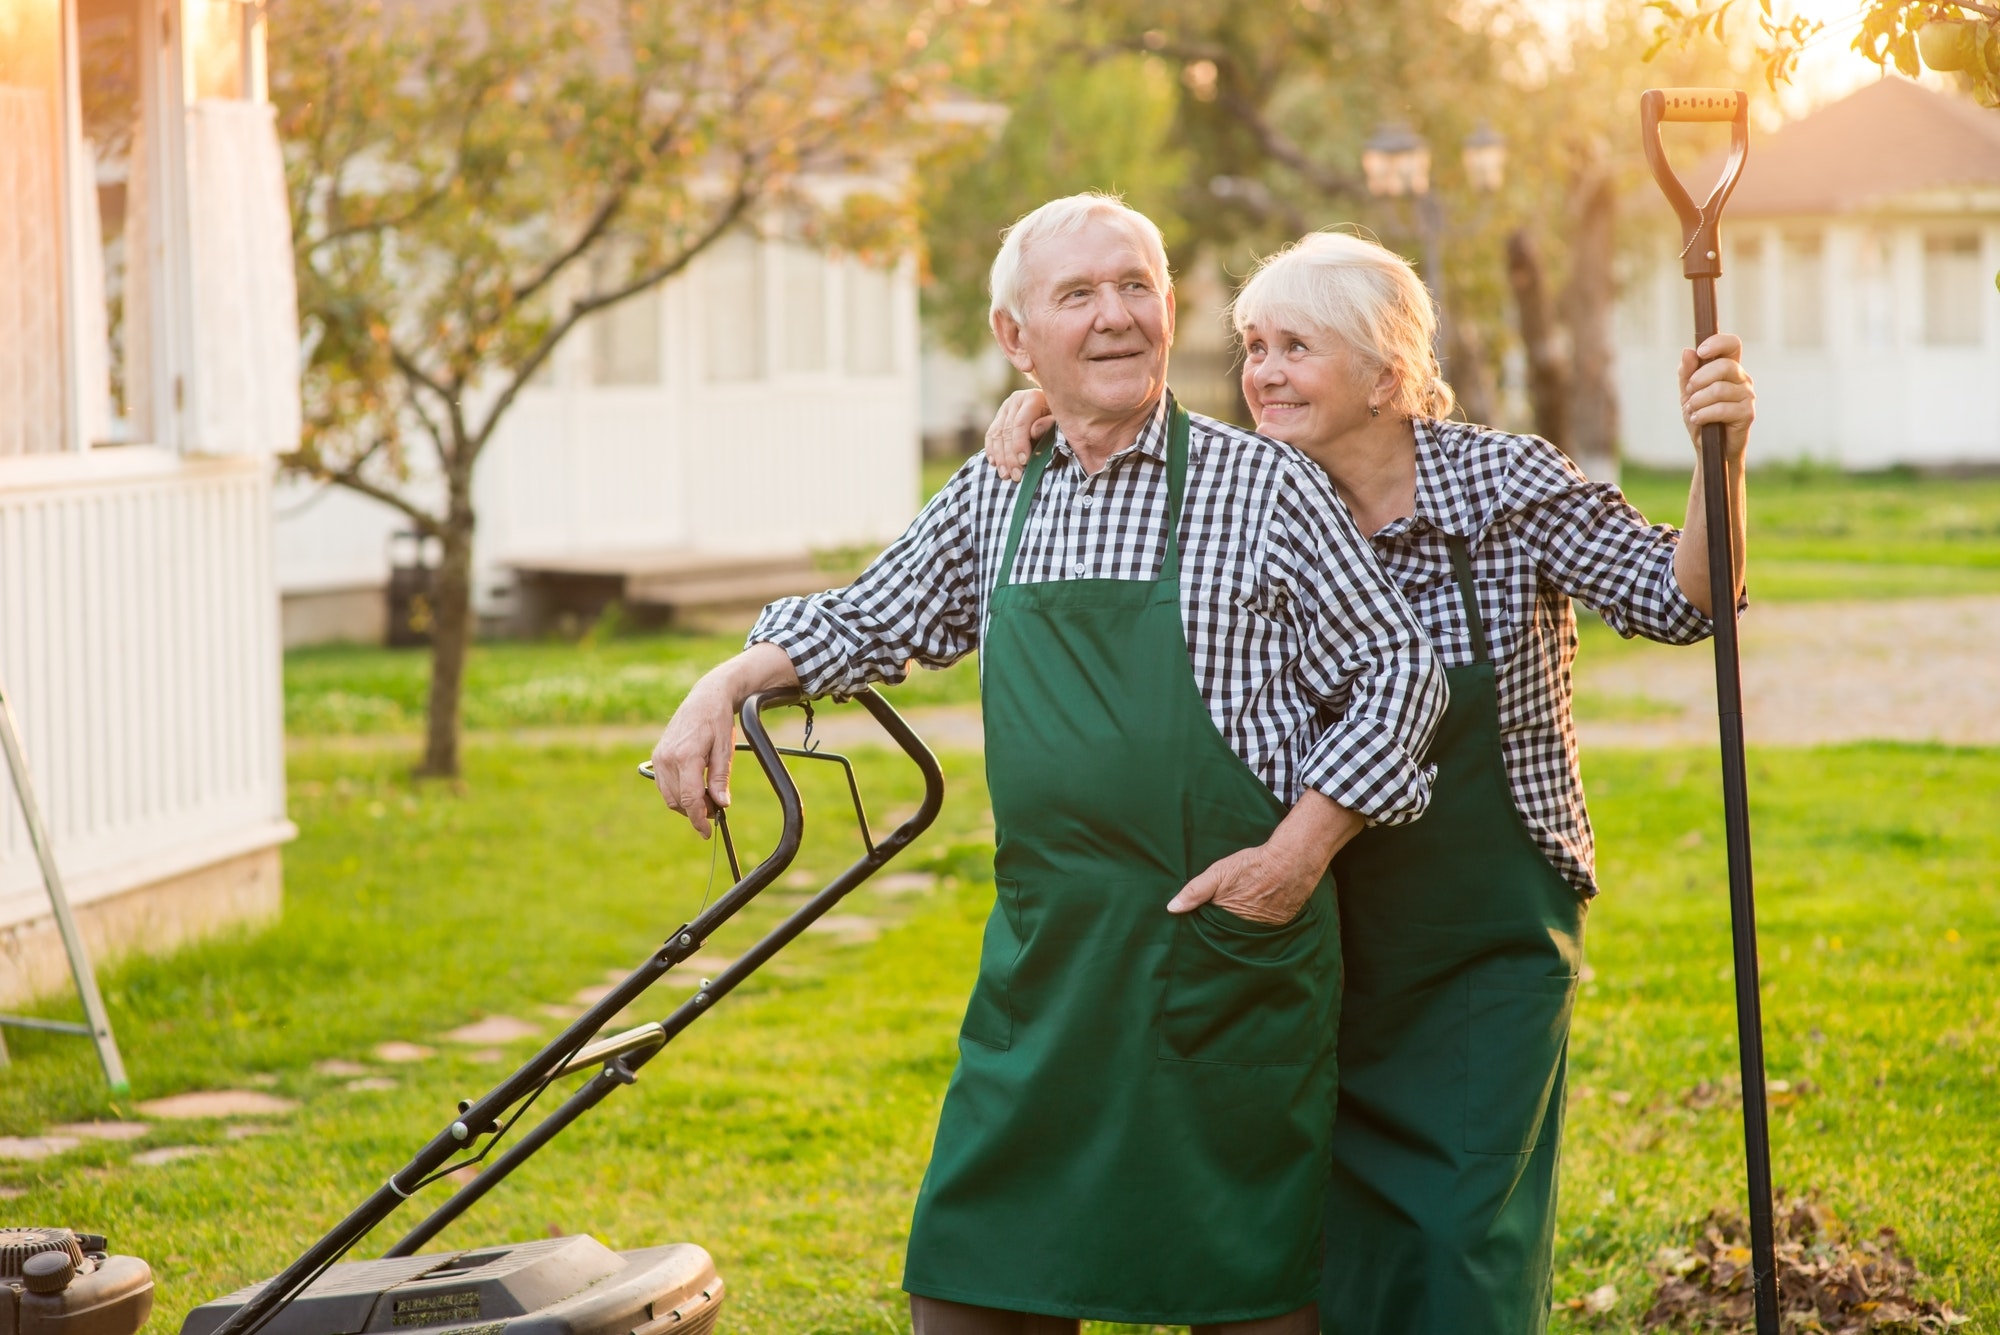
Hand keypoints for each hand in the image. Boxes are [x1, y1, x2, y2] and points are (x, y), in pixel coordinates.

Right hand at [650, 679, 736, 838]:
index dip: (699, 819)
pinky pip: (664, 786)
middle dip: (696, 812)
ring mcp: (659, 757)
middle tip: (716, 810)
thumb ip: (721, 778)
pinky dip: (678, 793)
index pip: (689, 799)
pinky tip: (695, 789)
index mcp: (686, 756)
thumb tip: (722, 804)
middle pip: (678, 801)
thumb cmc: (718, 722)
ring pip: (670, 796)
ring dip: (687, 804)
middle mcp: (667, 758)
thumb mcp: (725, 749)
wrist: (705, 698)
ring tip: (708, 798)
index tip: (708, 832)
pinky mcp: (657, 756)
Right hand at [983, 388, 1053, 482]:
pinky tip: (994, 463)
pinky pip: (991, 434)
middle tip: (1016, 475)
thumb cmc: (1061, 419)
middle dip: (1010, 456)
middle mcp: (1016, 400)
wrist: (1054, 409)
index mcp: (1032, 398)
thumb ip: (1049, 425)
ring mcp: (1006, 407)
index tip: (1024, 462)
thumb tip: (1033, 431)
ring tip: (1005, 475)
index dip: (1020, 444)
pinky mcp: (999, 416)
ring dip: (1000, 457)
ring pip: (996, 435)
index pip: (1020, 424)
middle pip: (1007, 431)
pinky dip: (991, 450)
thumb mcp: (1060, 421)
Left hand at [1166, 791, 1360, 925]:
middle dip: (1229, 926)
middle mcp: (1250, 926)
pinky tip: (1263, 906)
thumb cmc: (1252, 864)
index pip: (1215, 928)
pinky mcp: (1284, 921)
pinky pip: (1270, 926)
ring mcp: (1268, 925)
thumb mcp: (1218, 873)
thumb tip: (1172, 909)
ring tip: (1247, 909)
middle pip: (1234, 931)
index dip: (1211, 923)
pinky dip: (1265, 920)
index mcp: (1230, 916)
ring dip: (1248, 924)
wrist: (1291, 859)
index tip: (1205, 921)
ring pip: (1252, 929)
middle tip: (1229, 912)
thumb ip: (1195, 891)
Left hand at [1680, 333, 1753, 460]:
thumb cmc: (1700, 417)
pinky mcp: (1747, 413)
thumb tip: (1687, 351)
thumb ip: (1687, 373)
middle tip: (1689, 392)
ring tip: (1693, 410)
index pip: (1732, 344)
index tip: (1701, 352)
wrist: (1708, 448)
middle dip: (1699, 379)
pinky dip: (1704, 414)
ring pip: (1719, 389)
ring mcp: (1747, 395)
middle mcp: (1742, 378)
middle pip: (1724, 365)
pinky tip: (1698, 420)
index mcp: (1729, 368)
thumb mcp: (1688, 394)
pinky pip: (1722, 408)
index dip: (1718, 343)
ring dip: (1698, 401)